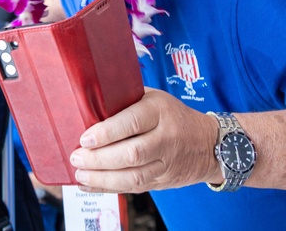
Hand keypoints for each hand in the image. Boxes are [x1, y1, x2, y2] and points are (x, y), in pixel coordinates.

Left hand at [68, 89, 218, 192]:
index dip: (106, 133)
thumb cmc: (172, 115)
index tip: (85, 138)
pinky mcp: (162, 182)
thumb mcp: (154, 97)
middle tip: (77, 157)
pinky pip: (134, 188)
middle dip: (99, 159)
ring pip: (133, 177)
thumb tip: (89, 101)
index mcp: (159, 112)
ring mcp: (165, 163)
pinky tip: (90, 185)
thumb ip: (127, 98)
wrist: (208, 143)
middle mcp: (165, 139)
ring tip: (80, 173)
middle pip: (131, 154)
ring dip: (102, 179)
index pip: (132, 123)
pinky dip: (109, 189)